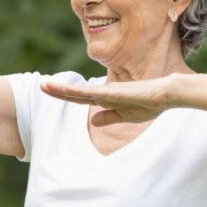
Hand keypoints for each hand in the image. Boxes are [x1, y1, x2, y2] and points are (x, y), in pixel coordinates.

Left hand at [40, 77, 174, 125]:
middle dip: (57, 90)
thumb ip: (109, 117)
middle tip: (40, 86)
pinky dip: (76, 92)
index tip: (50, 91)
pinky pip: (91, 94)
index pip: (81, 98)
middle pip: (76, 94)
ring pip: (80, 92)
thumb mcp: (126, 115)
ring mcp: (108, 92)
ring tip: (44, 85)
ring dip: (61, 90)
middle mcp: (104, 94)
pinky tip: (65, 90)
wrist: (166, 94)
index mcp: (106, 99)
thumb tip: (93, 121)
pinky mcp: (113, 93)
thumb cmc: (150, 104)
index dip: (65, 95)